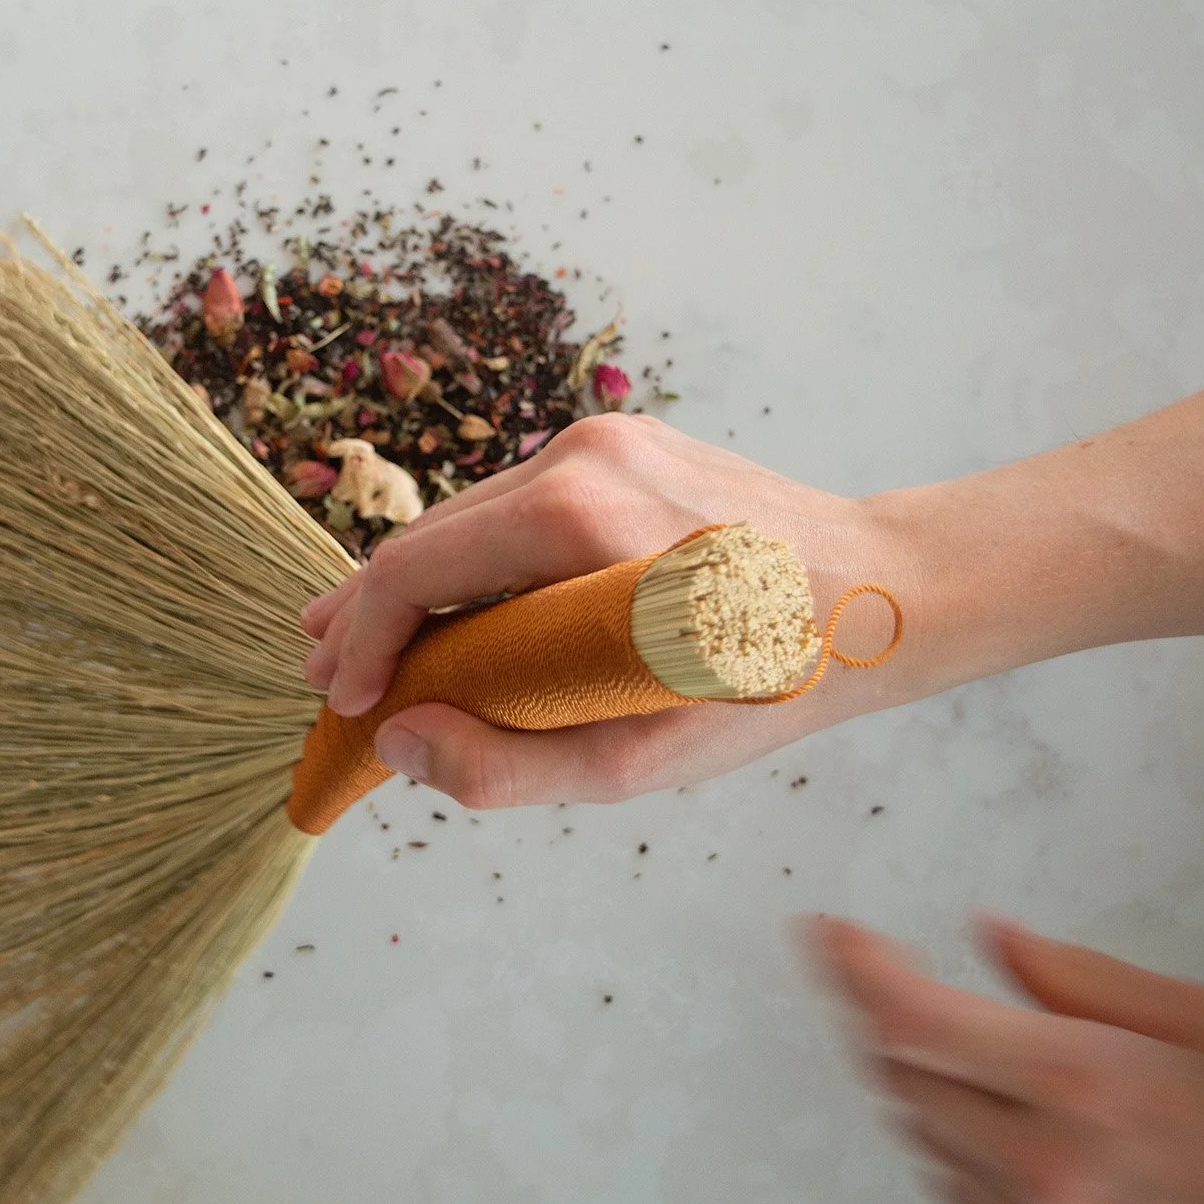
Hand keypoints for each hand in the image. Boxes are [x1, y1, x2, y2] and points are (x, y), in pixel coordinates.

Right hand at [298, 412, 915, 807]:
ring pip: (470, 520)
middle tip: (320, 673)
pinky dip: (473, 563)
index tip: (341, 701)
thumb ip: (507, 763)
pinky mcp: (622, 445)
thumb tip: (399, 745)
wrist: (883, 592)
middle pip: (433, 536)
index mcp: (580, 516)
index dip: (360, 639)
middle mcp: (580, 455)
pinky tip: (450, 605)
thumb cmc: (771, 680)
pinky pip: (518, 510)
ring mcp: (603, 440)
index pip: (418, 568)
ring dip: (414, 585)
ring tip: (359, 640)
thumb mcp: (640, 754)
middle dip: (368, 611)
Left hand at [807, 914, 1203, 1203]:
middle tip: (887, 974)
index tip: (831, 935)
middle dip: (883, 1014)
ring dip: (925, 1081)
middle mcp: (1045, 1165)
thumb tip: (993, 936)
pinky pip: (953, 1189)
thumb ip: (1078, 975)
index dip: (857, 969)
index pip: (916, 1020)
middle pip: (898, 1074)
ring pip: (919, 1131)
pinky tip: (1013, 1123)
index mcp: (1084, 1086)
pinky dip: (959, 1143)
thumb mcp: (1199, 1024)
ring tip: (981, 1054)